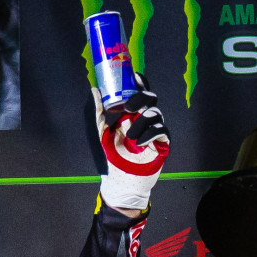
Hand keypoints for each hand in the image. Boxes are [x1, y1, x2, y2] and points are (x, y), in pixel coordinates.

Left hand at [97, 90, 171, 215]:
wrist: (122, 180)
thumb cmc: (113, 155)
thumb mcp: (101, 131)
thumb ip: (98, 111)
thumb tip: (94, 89)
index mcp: (133, 113)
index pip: (140, 92)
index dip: (140, 82)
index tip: (134, 76)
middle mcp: (145, 118)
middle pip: (151, 98)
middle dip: (141, 98)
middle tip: (129, 107)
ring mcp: (155, 129)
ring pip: (155, 114)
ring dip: (141, 122)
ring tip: (129, 136)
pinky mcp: (162, 143)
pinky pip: (160, 130)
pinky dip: (149, 134)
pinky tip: (138, 142)